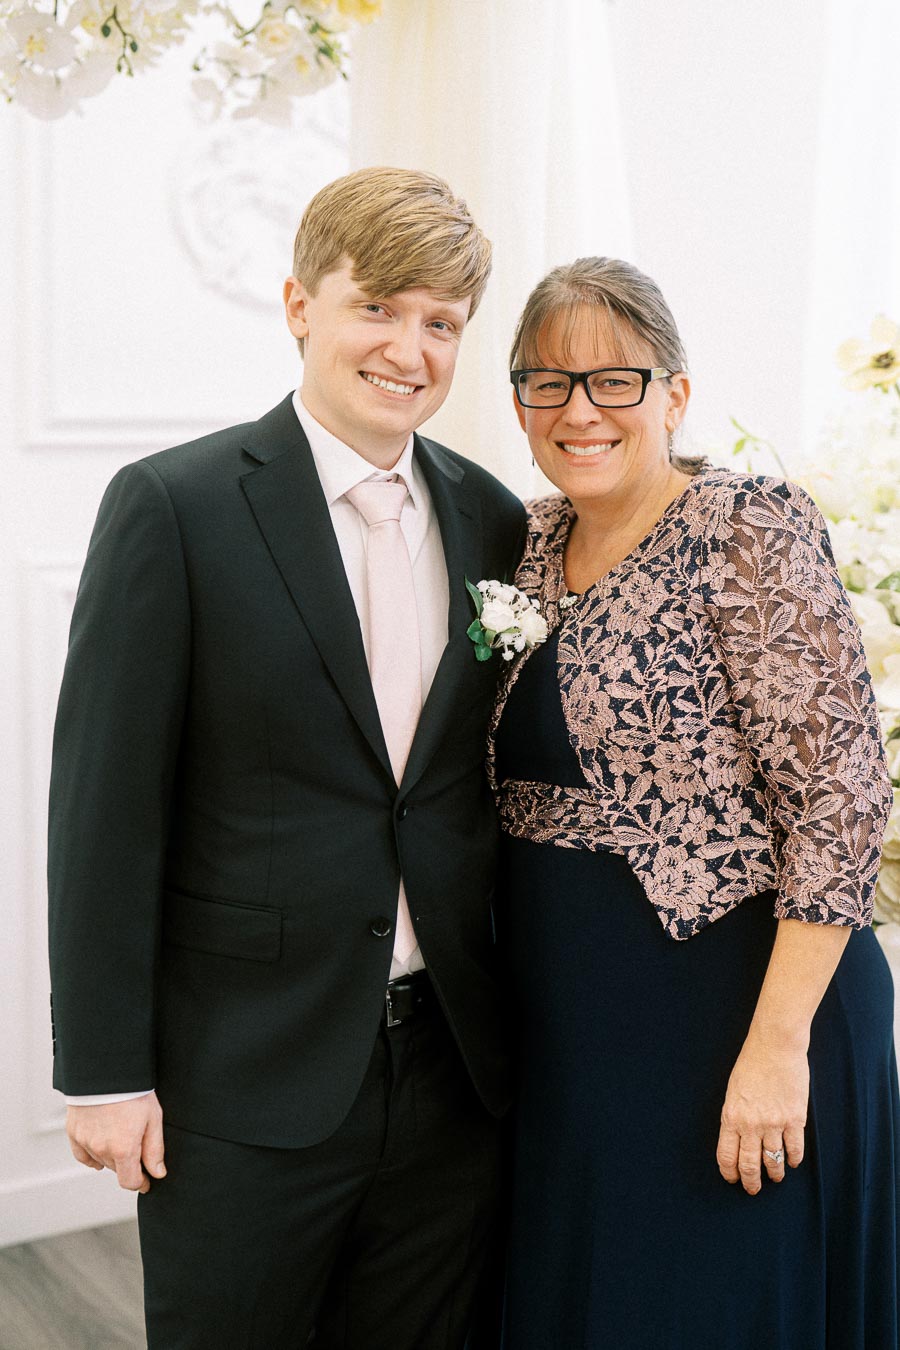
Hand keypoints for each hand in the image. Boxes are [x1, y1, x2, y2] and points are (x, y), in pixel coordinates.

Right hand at [66, 1092, 165, 1193]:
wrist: (106, 1069)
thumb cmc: (132, 1091)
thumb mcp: (153, 1118)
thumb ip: (154, 1149)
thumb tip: (157, 1173)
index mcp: (123, 1149)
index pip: (130, 1181)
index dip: (141, 1182)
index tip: (146, 1180)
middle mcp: (102, 1150)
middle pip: (117, 1170)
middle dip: (129, 1164)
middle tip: (137, 1146)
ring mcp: (86, 1142)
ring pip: (101, 1161)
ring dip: (112, 1156)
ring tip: (121, 1135)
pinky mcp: (74, 1132)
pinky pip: (82, 1155)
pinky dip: (92, 1155)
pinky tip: (100, 1147)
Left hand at [716, 1032, 807, 1194]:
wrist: (775, 1046)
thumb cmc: (751, 1065)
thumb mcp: (733, 1091)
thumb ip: (735, 1116)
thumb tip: (739, 1139)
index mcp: (731, 1117)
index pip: (727, 1156)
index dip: (730, 1172)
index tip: (734, 1179)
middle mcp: (751, 1125)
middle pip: (750, 1166)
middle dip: (751, 1182)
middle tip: (754, 1189)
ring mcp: (774, 1123)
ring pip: (774, 1161)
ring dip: (775, 1174)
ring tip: (776, 1177)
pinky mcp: (795, 1119)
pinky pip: (795, 1149)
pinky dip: (794, 1159)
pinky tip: (793, 1161)